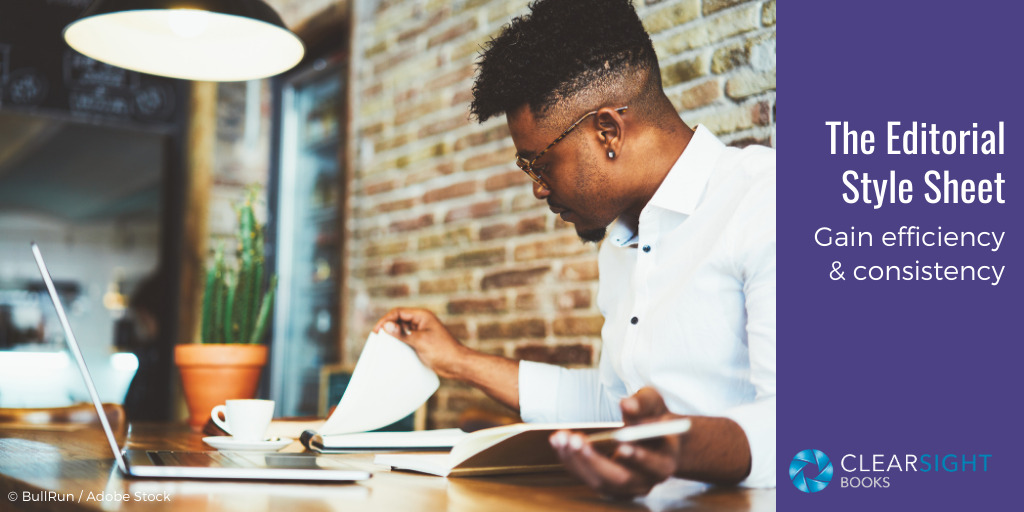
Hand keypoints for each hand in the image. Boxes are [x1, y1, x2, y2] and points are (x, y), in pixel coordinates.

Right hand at [373, 308, 468, 378]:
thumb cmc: (443, 351)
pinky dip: (399, 343)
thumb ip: (403, 334)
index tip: (377, 331)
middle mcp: (421, 322)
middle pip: (399, 320)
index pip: (398, 312)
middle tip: (377, 338)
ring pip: (402, 330)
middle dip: (388, 327)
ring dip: (393, 335)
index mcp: (422, 316)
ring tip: (382, 345)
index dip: (386, 320)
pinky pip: (407, 339)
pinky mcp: (422, 342)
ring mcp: (421, 332)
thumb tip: (386, 326)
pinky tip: (393, 351)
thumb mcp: (420, 341)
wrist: (457, 364)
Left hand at [550, 387, 682, 498]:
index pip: (654, 466)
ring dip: (577, 460)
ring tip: (562, 437)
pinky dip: (570, 459)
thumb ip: (643, 403)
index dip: (639, 458)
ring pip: (599, 482)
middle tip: (578, 441)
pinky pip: (586, 476)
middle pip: (621, 480)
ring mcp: (624, 487)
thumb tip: (627, 404)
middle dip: (596, 461)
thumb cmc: (653, 417)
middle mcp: (645, 481)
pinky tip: (559, 440)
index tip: (621, 445)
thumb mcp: (653, 403)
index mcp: (664, 462)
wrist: (652, 436)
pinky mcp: (606, 483)